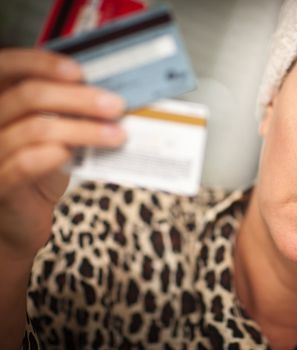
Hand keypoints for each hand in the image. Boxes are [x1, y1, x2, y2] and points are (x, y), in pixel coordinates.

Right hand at [0, 48, 125, 260]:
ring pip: (34, 129)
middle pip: (28, 96)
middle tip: (115, 106)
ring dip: (83, 129)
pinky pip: (23, 164)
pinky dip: (53, 155)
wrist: (19, 220)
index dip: (41, 63)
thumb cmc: (38, 172)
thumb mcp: (53, 134)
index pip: (8, 67)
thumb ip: (67, 113)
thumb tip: (107, 95)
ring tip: (116, 135)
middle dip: (79, 98)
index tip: (79, 72)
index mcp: (1, 102)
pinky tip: (74, 154)